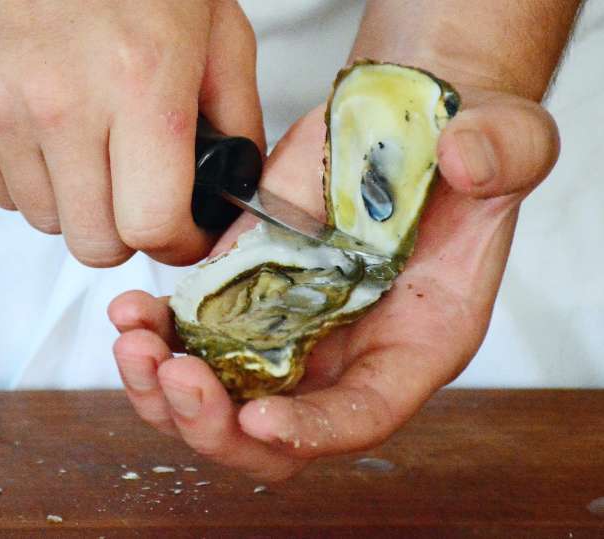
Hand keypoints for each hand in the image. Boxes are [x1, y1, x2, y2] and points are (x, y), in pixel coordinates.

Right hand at [0, 0, 263, 266]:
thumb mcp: (218, 32)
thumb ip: (238, 119)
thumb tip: (235, 188)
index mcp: (140, 84)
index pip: (151, 225)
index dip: (176, 244)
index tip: (182, 233)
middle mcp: (59, 101)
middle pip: (95, 241)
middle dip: (126, 231)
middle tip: (136, 195)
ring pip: (46, 219)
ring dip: (77, 199)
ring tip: (88, 143)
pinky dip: (28, 176)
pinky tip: (44, 129)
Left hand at [107, 83, 558, 480]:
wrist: (405, 123)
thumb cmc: (462, 152)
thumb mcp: (504, 145)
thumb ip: (502, 157)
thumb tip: (466, 161)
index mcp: (410, 344)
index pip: (360, 415)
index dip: (312, 431)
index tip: (260, 420)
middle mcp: (341, 351)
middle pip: (268, 432)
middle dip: (213, 421)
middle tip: (176, 375)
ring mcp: (286, 324)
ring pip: (217, 394)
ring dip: (164, 386)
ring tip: (135, 337)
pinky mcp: (245, 287)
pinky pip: (192, 334)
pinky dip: (157, 332)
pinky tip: (132, 309)